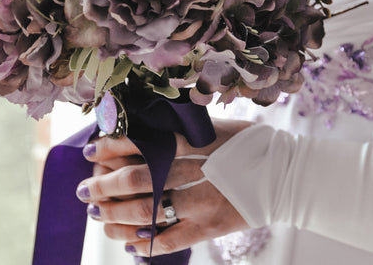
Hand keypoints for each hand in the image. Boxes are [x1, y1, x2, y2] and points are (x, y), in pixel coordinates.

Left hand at [76, 118, 252, 256]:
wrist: (287, 175)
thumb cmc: (253, 145)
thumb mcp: (222, 127)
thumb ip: (187, 129)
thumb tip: (148, 127)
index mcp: (199, 142)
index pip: (146, 142)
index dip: (113, 147)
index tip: (91, 151)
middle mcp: (198, 171)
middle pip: (140, 178)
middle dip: (105, 185)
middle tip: (85, 189)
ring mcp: (204, 202)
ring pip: (148, 213)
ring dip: (115, 216)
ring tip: (98, 216)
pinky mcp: (211, 228)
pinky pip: (171, 240)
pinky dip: (146, 244)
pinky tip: (130, 244)